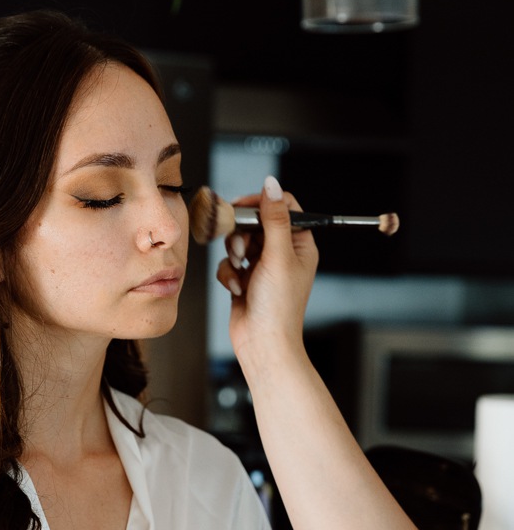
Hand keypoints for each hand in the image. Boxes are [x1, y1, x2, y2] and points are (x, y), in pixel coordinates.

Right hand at [215, 176, 318, 371]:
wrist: (262, 344)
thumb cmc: (278, 307)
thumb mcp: (278, 256)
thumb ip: (273, 218)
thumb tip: (271, 185)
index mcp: (300, 245)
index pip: (283, 207)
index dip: (262, 203)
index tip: (242, 207)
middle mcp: (282, 253)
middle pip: (255, 222)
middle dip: (242, 234)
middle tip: (241, 250)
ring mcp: (262, 267)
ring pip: (238, 241)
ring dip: (234, 255)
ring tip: (240, 271)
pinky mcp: (244, 279)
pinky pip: (228, 263)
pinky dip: (228, 274)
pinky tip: (236, 288)